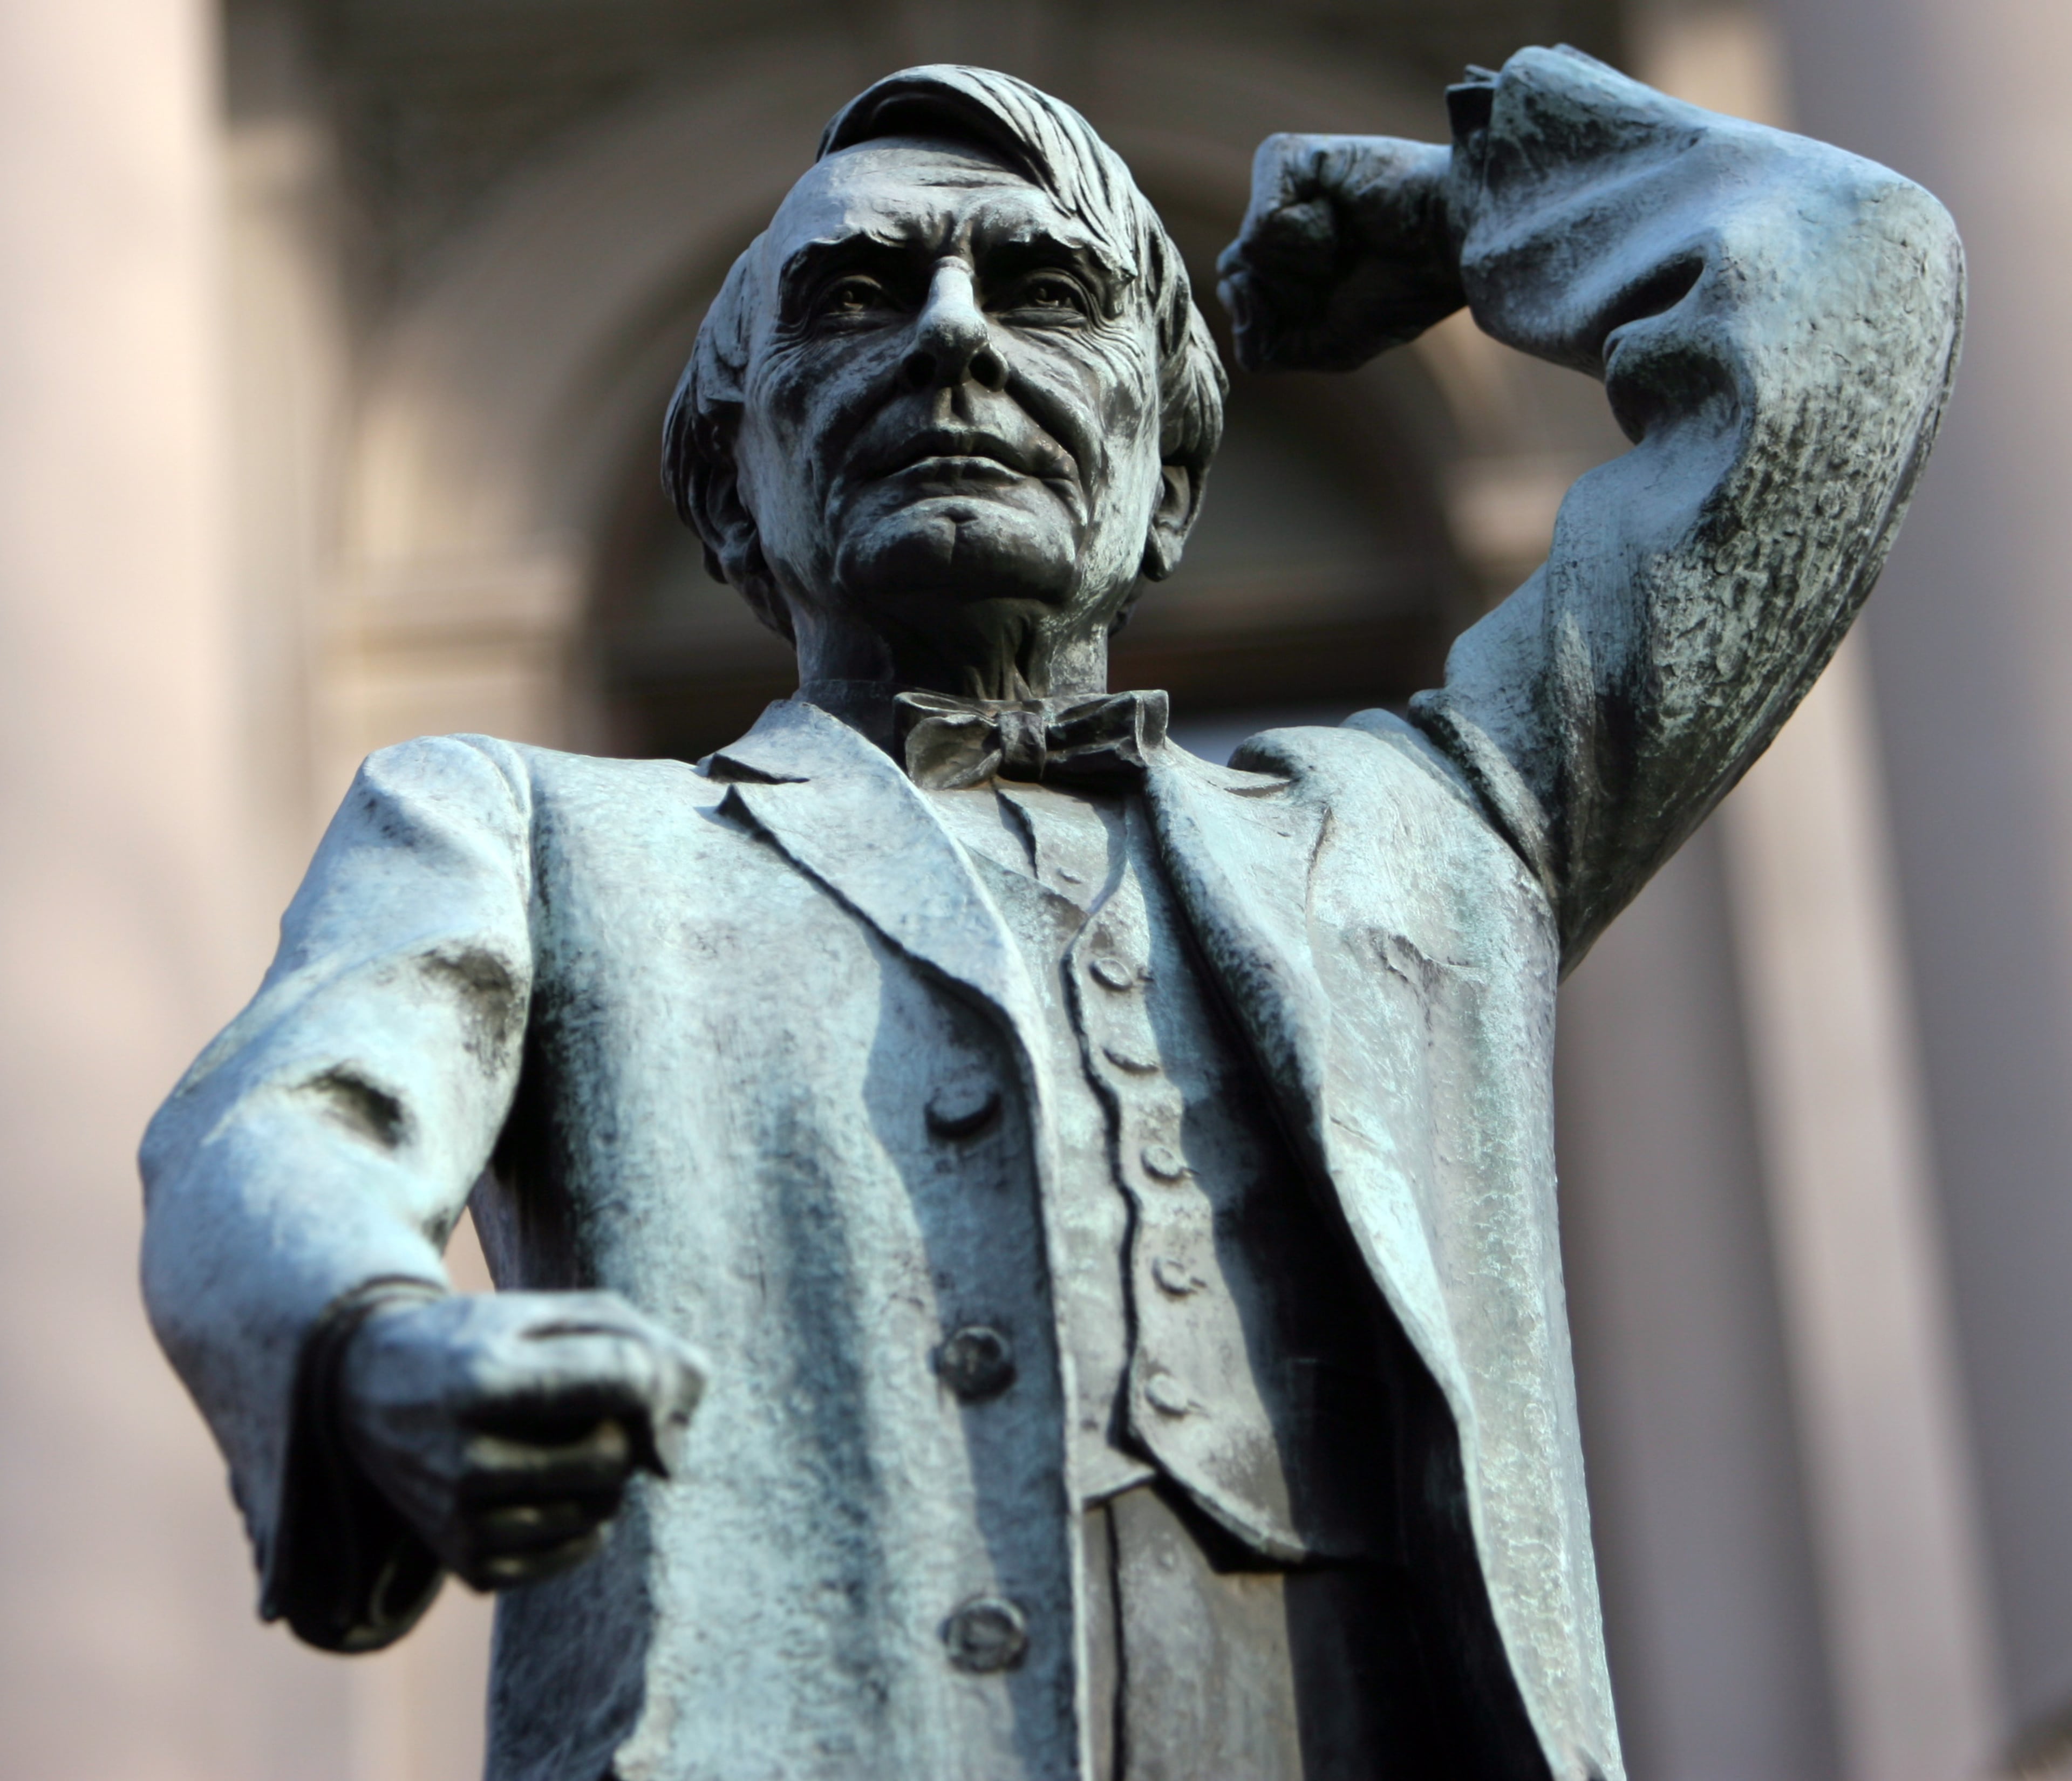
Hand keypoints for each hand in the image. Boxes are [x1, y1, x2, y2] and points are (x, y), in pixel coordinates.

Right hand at [336, 1290, 705, 1591]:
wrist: (365, 1391)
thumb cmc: (480, 1339)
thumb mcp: (551, 1311)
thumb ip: (640, 1347)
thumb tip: (673, 1453)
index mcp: (483, 1377)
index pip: (625, 1380)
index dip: (656, 1370)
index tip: (638, 1361)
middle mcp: (465, 1460)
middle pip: (617, 1454)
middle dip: (624, 1424)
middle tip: (584, 1400)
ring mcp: (462, 1523)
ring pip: (605, 1504)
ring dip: (607, 1469)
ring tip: (556, 1436)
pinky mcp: (470, 1566)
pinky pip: (584, 1545)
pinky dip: (587, 1509)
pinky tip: (545, 1477)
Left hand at [1216, 133, 1465, 373]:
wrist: (1452, 241)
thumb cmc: (1402, 291)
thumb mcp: (1326, 348)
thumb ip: (1261, 347)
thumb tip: (1230, 283)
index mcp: (1279, 267)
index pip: (1240, 305)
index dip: (1283, 319)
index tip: (1339, 299)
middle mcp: (1270, 225)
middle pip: (1235, 281)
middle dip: (1291, 294)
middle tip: (1345, 268)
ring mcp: (1274, 189)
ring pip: (1245, 255)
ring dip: (1303, 265)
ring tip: (1348, 238)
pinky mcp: (1283, 156)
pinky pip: (1263, 224)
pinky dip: (1305, 235)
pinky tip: (1340, 212)